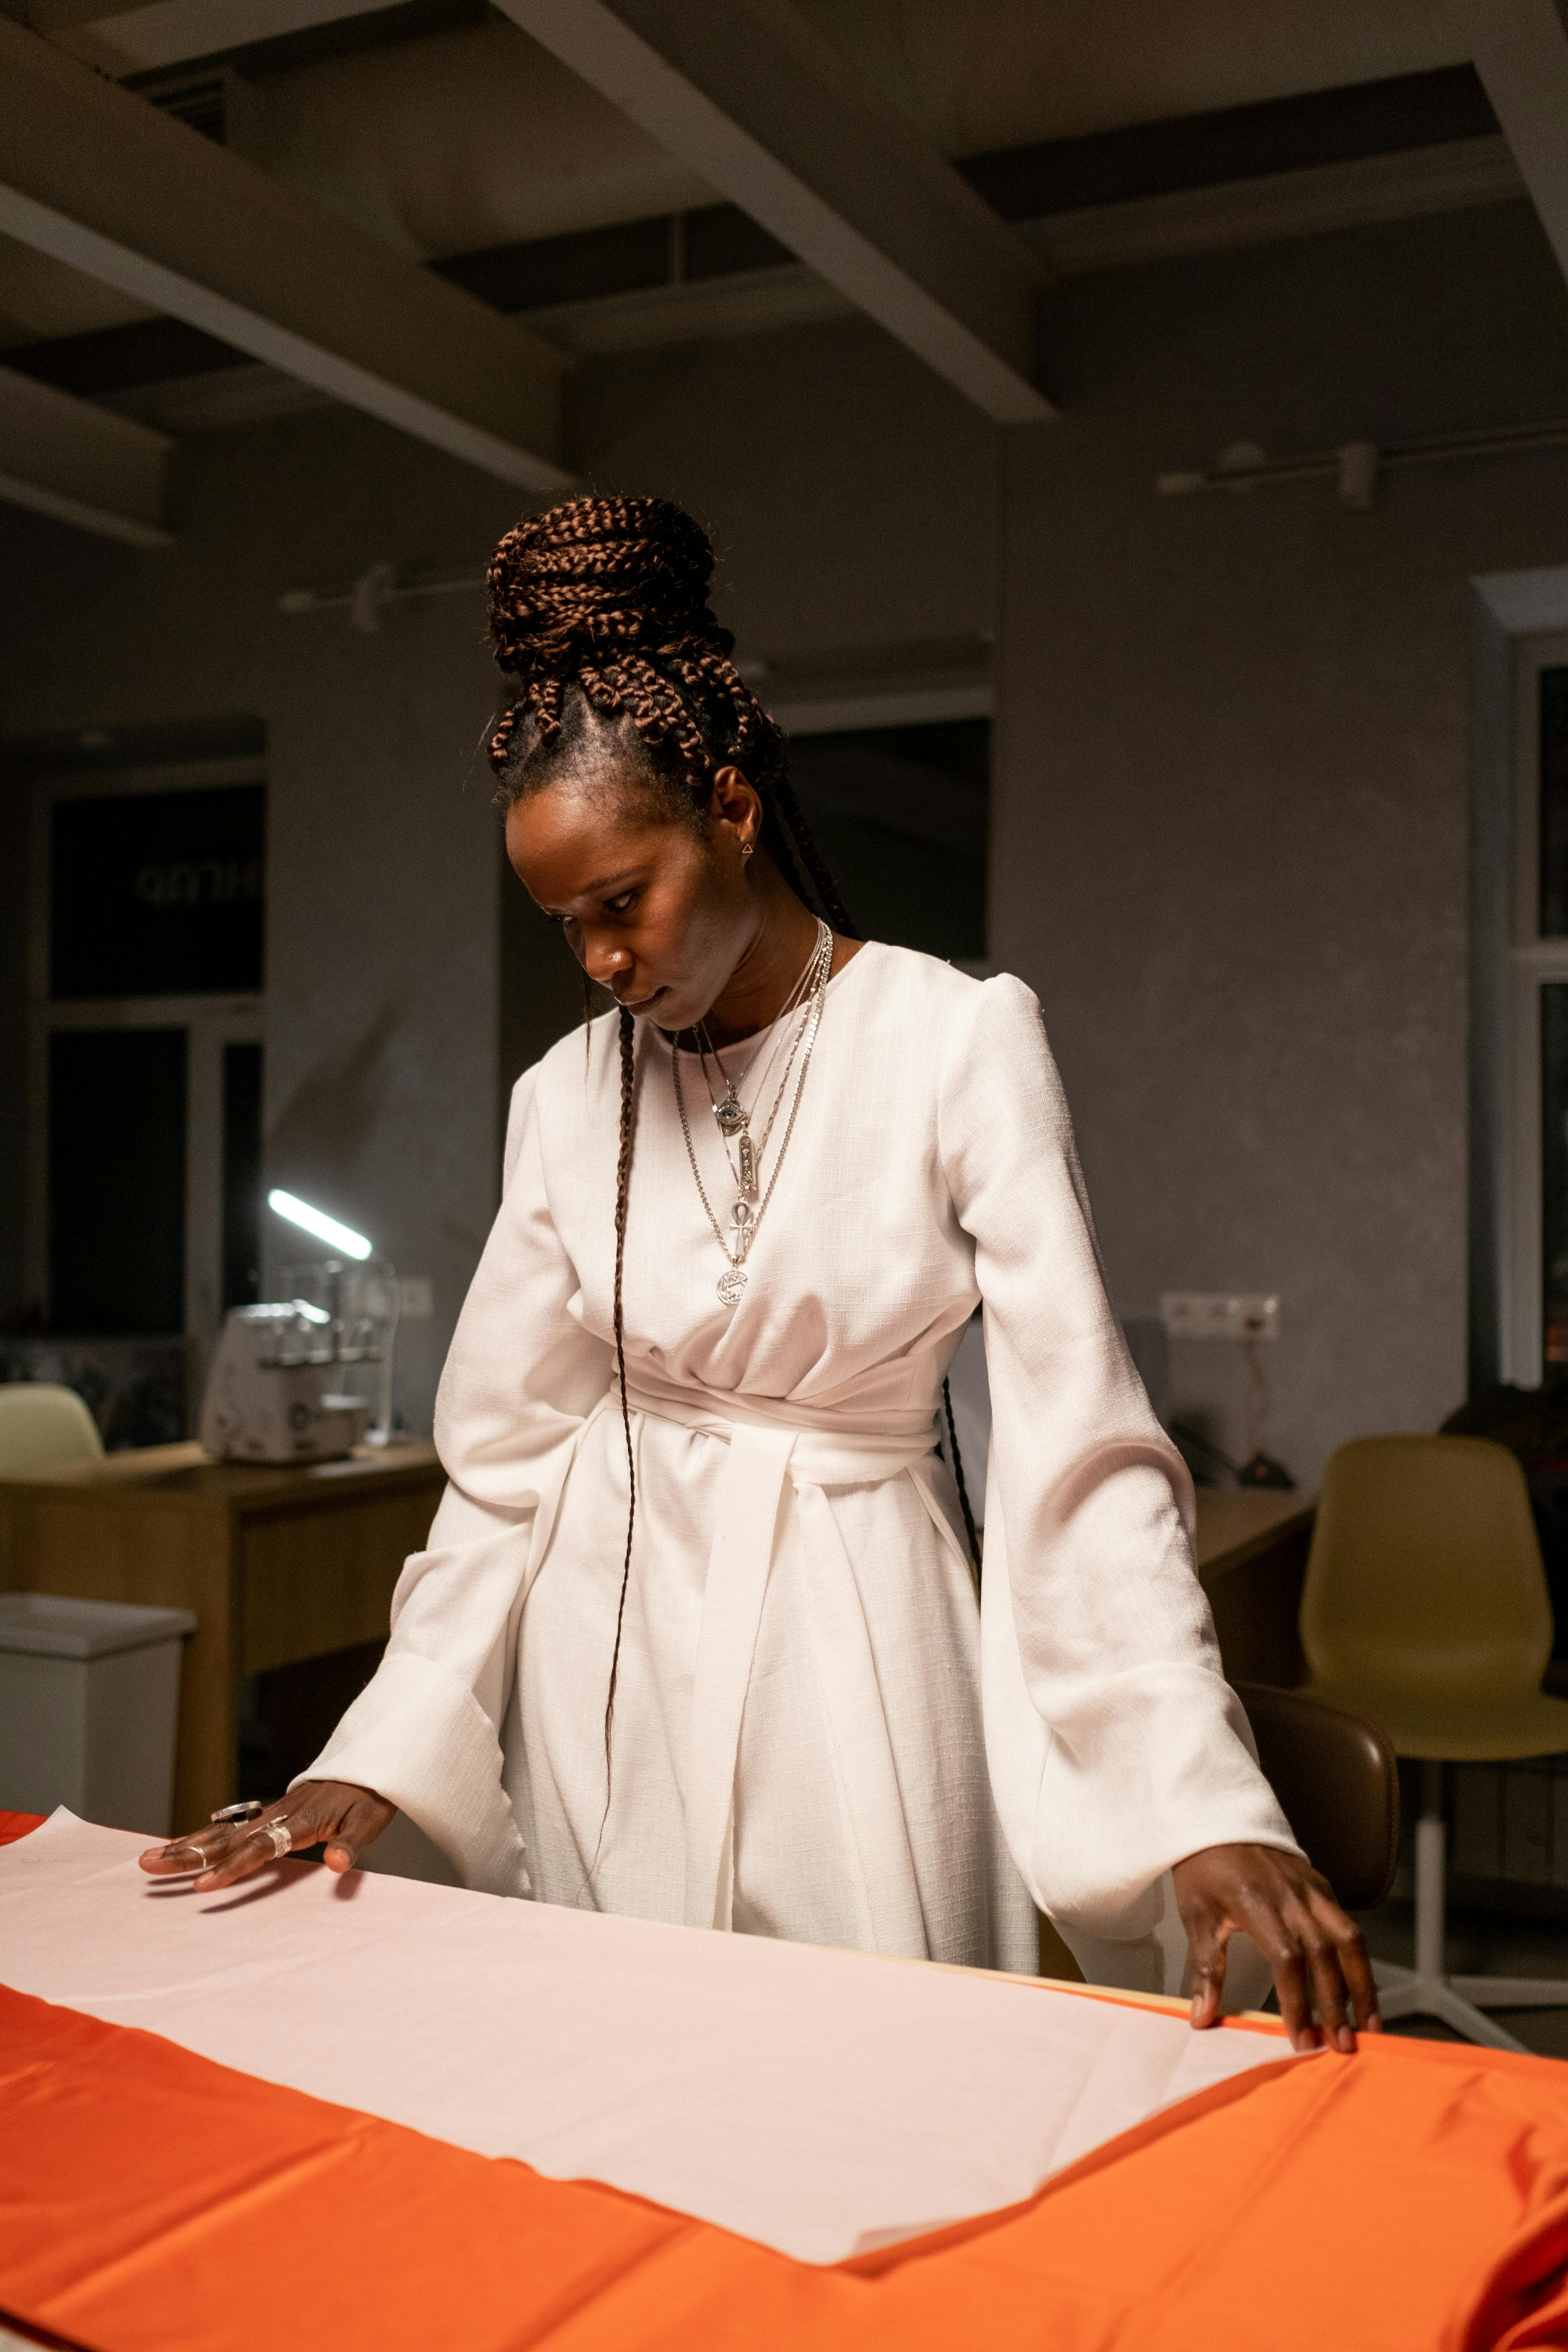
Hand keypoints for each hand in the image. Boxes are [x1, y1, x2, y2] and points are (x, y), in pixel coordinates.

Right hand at [138, 1780, 395, 1892]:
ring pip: (219, 1833)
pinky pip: (228, 1829)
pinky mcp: (267, 1815)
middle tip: (149, 1866)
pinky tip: (177, 1850)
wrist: (370, 1766)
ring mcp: (268, 1814)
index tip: (204, 1885)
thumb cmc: (369, 1798)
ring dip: (184, 1848)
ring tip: (148, 1860)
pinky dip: (200, 1839)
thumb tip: (335, 1864)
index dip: (232, 1867)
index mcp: (299, 1821)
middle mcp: (276, 1816)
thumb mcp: (369, 1821)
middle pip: (226, 1839)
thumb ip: (351, 1844)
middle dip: (187, 1856)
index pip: (259, 1847)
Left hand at [1172, 1842, 1380, 2053]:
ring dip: (1363, 1984)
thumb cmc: (1204, 1869)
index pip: (1288, 1960)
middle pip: (1325, 1956)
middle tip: (1342, 2046)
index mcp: (1258, 1904)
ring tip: (1369, 2025)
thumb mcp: (1196, 1917)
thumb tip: (1202, 2018)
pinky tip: (1361, 1988)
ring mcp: (1312, 1889)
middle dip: (1337, 2005)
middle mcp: (1292, 1897)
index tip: (1301, 2040)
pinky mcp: (1322, 1885)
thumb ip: (1204, 1970)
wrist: (1217, 1818)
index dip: (1298, 2003)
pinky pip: (1348, 1925)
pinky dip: (1359, 1960)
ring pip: (1349, 1939)